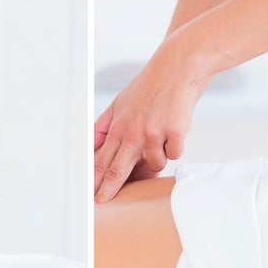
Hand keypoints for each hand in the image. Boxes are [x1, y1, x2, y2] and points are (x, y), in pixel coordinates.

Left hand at [94, 41, 209, 202]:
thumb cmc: (151, 85)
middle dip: (107, 189)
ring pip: (154, 163)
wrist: (178, 65)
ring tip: (162, 133)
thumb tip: (91, 147)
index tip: (88, 196)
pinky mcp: (173, 132)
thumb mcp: (122, 102)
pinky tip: (175, 127)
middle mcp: (131, 130)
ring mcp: (152, 132)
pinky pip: (174, 155)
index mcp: (117, 125)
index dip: (93, 180)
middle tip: (101, 202)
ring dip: (159, 156)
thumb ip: (107, 126)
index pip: (100, 159)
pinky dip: (176, 146)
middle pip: (116, 169)